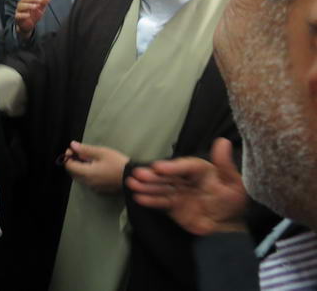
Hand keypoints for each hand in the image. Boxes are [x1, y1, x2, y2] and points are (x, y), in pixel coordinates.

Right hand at [14, 0, 52, 39]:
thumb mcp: (41, 7)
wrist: (29, 25)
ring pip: (21, 6)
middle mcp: (22, 3)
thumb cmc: (34, 14)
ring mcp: (19, 10)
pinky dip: (23, 15)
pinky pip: (18, 15)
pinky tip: (28, 15)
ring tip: (36, 6)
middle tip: (41, 0)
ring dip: (28, 5)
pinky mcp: (18, 18)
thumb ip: (45, 0)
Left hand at [64, 141, 129, 193]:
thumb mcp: (101, 152)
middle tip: (79, 152)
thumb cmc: (117, 162)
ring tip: (87, 158)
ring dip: (79, 168)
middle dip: (72, 162)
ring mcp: (94, 187)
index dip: (68, 157)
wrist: (132, 177)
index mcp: (86, 174)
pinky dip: (86, 173)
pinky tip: (94, 166)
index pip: (69, 166)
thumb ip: (85, 149)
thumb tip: (72, 145)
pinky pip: (87, 181)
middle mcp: (88, 183)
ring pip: (80, 178)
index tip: (73, 149)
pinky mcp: (100, 189)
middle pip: (73, 173)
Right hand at [126, 138, 247, 235]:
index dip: (171, 166)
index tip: (158, 167)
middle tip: (138, 174)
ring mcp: (178, 192)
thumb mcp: (234, 184)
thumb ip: (225, 164)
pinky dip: (150, 200)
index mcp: (200, 170)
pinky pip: (160, 202)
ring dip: (146, 186)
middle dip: (152, 176)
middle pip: (167, 176)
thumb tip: (223, 141)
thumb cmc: (233, 201)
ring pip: (161, 188)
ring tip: (132, 184)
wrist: (228, 226)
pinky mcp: (173, 206)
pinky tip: (138, 198)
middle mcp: (186, 179)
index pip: (184, 166)